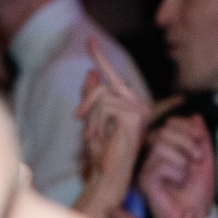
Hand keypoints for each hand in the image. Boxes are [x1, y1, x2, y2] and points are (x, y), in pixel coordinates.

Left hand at [73, 42, 154, 217]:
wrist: (107, 177)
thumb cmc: (100, 155)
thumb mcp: (91, 121)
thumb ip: (92, 98)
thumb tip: (91, 73)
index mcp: (130, 106)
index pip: (112, 78)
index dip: (100, 58)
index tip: (90, 40)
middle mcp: (139, 106)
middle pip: (105, 84)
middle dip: (88, 100)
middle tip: (78, 118)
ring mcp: (139, 110)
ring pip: (103, 95)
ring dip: (92, 116)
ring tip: (94, 136)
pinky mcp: (135, 116)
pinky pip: (106, 105)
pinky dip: (97, 121)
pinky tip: (100, 137)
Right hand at [141, 115, 216, 217]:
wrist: (198, 214)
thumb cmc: (198, 191)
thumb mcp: (206, 158)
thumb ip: (201, 137)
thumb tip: (195, 117)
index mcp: (168, 146)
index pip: (170, 123)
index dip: (187, 127)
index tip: (201, 140)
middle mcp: (153, 154)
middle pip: (163, 130)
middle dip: (186, 142)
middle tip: (198, 159)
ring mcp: (146, 166)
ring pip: (159, 144)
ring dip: (182, 159)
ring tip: (187, 174)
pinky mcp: (144, 180)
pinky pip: (158, 164)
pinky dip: (176, 172)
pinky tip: (178, 183)